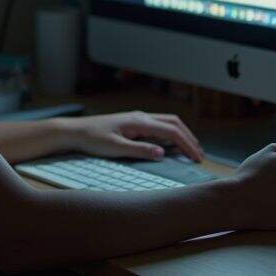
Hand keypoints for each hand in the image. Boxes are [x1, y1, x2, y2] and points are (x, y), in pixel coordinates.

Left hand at [61, 111, 204, 160]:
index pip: (171, 131)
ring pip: (168, 122)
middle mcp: (141, 117)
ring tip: (191, 149)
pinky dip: (171, 133)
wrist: (75, 131)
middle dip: (189, 138)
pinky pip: (159, 126)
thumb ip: (139, 150)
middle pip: (174, 123)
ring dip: (182, 134)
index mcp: (139, 121)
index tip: (197, 158)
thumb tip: (162, 153)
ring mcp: (138, 118)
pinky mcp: (134, 123)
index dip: (187, 145)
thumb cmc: (92, 139)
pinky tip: (173, 145)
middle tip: (199, 155)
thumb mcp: (115, 148)